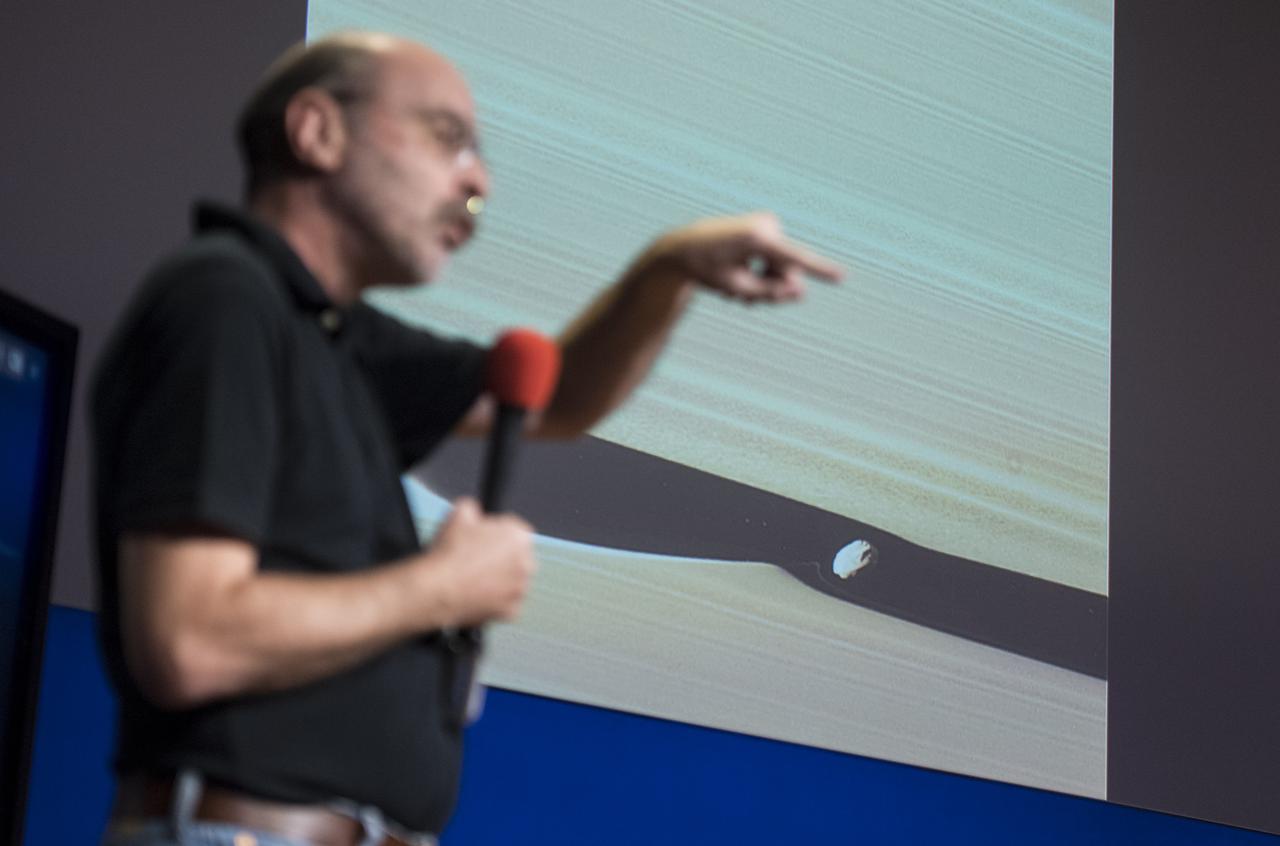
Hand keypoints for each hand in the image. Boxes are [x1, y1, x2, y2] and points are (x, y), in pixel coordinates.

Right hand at [424, 498, 536, 625]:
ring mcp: (520, 589)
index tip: (482, 539)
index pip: (513, 530)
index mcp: (519, 536)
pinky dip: (493, 601)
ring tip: (472, 577)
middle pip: (515, 557)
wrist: (437, 589)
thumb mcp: (459, 512)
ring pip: (511, 581)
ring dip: (497, 579)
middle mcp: (526, 563)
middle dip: (499, 557)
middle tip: (475, 559)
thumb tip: (472, 510)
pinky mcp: (511, 611)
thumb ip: (473, 507)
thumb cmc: (449, 553)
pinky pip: (504, 603)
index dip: (494, 533)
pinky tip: (475, 593)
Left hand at [641, 212, 843, 302]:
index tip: (843, 277)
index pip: (794, 259)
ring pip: (784, 265)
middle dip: (773, 288)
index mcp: (756, 240)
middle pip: (788, 271)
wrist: (682, 247)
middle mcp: (766, 225)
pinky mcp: (767, 225)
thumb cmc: (706, 268)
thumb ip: (771, 292)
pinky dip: (762, 270)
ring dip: (765, 281)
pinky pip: (777, 257)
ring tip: (738, 291)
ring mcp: (768, 223)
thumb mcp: (737, 288)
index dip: (820, 271)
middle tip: (746, 302)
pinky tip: (741, 275)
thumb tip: (802, 292)